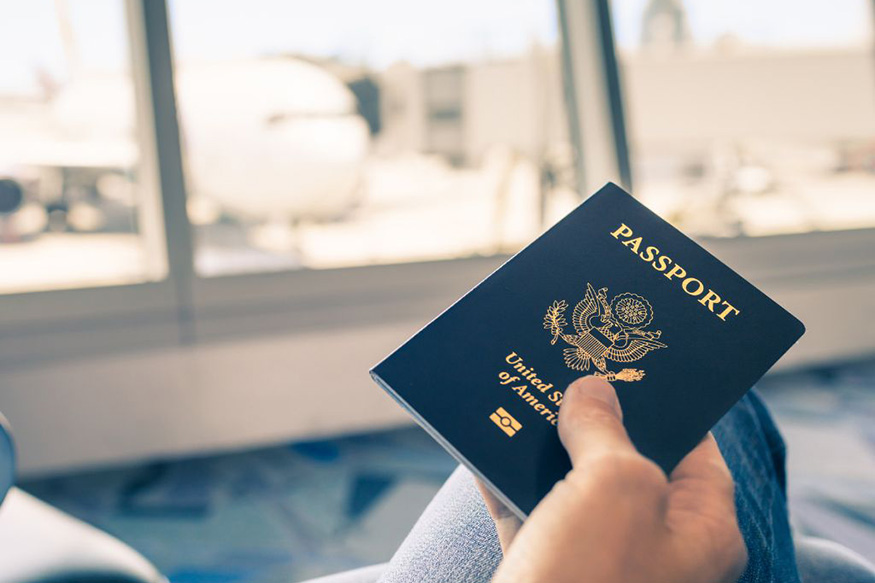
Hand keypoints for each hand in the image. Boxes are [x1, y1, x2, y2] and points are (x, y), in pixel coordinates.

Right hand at [478, 376, 746, 582]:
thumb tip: (591, 391)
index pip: (696, 451)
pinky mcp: (545, 573)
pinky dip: (505, 479)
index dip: (666, 403)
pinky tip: (484, 443)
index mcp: (698, 532)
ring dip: (543, 443)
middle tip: (566, 367)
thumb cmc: (591, 578)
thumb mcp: (614, 485)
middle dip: (593, 416)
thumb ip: (606, 429)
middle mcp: (652, 548)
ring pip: (571, 486)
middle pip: (626, 463)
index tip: (632, 362)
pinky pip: (526, 513)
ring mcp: (597, 564)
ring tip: (522, 392)